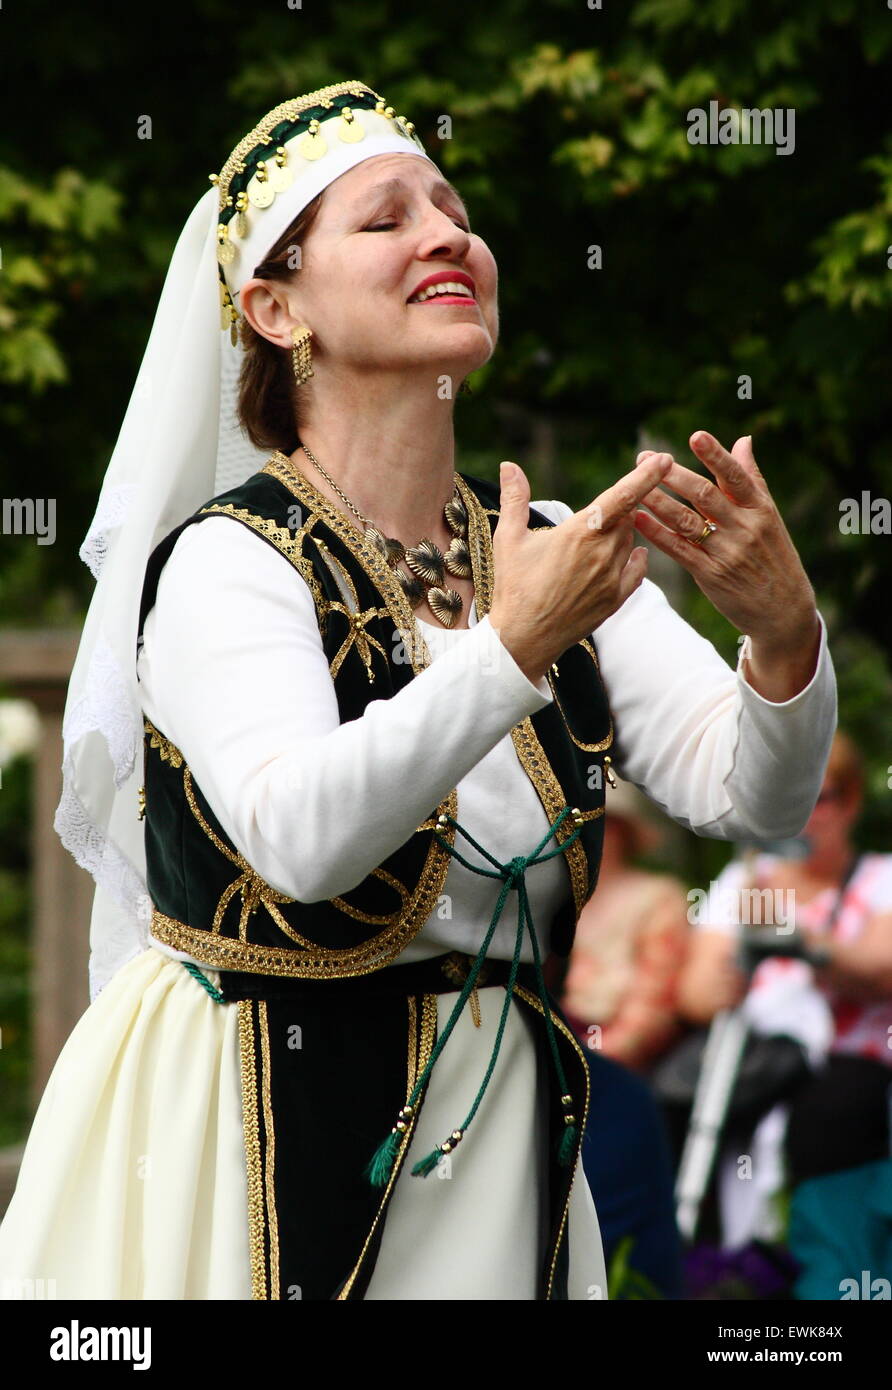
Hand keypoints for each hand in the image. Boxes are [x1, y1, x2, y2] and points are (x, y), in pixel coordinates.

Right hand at [488, 453, 673, 682]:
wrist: (524, 638)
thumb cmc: (513, 586)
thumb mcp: (508, 538)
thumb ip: (515, 497)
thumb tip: (509, 464)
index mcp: (580, 532)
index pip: (622, 496)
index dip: (646, 476)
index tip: (665, 458)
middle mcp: (602, 553)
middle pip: (627, 518)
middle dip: (621, 508)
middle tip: (605, 508)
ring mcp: (612, 577)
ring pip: (630, 542)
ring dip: (622, 533)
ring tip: (598, 537)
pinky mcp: (615, 599)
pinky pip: (637, 570)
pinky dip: (636, 559)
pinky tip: (634, 554)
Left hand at [632, 432, 818, 652]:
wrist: (782, 610)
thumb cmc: (774, 556)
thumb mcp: (770, 517)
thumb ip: (752, 478)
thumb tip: (743, 440)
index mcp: (760, 509)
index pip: (736, 477)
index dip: (715, 456)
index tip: (696, 436)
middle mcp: (744, 528)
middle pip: (704, 495)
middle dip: (672, 474)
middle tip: (646, 458)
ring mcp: (726, 552)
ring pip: (686, 520)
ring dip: (658, 501)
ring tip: (634, 484)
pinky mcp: (710, 574)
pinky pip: (679, 549)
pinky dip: (657, 533)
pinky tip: (638, 519)